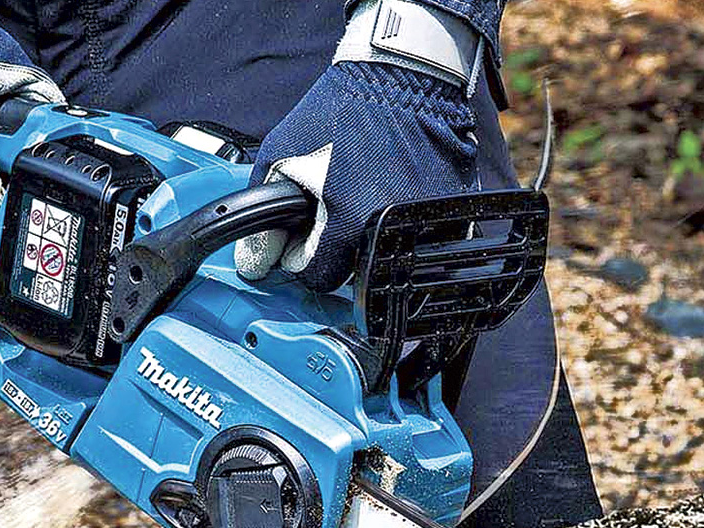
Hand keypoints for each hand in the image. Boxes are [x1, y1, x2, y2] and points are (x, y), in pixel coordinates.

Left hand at [235, 61, 478, 292]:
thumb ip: (263, 216)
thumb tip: (255, 261)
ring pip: (383, 252)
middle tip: (331, 199)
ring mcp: (425, 225)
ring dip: (366, 231)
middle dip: (335, 241)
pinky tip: (389, 182)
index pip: (318, 276)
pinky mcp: (449, 211)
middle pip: (352, 268)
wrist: (404, 74)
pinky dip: (398, 217)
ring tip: (360, 186)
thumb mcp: (282, 155)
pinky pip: (414, 233)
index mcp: (350, 227)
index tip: (302, 230)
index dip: (302, 252)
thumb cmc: (342, 109)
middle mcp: (390, 234)